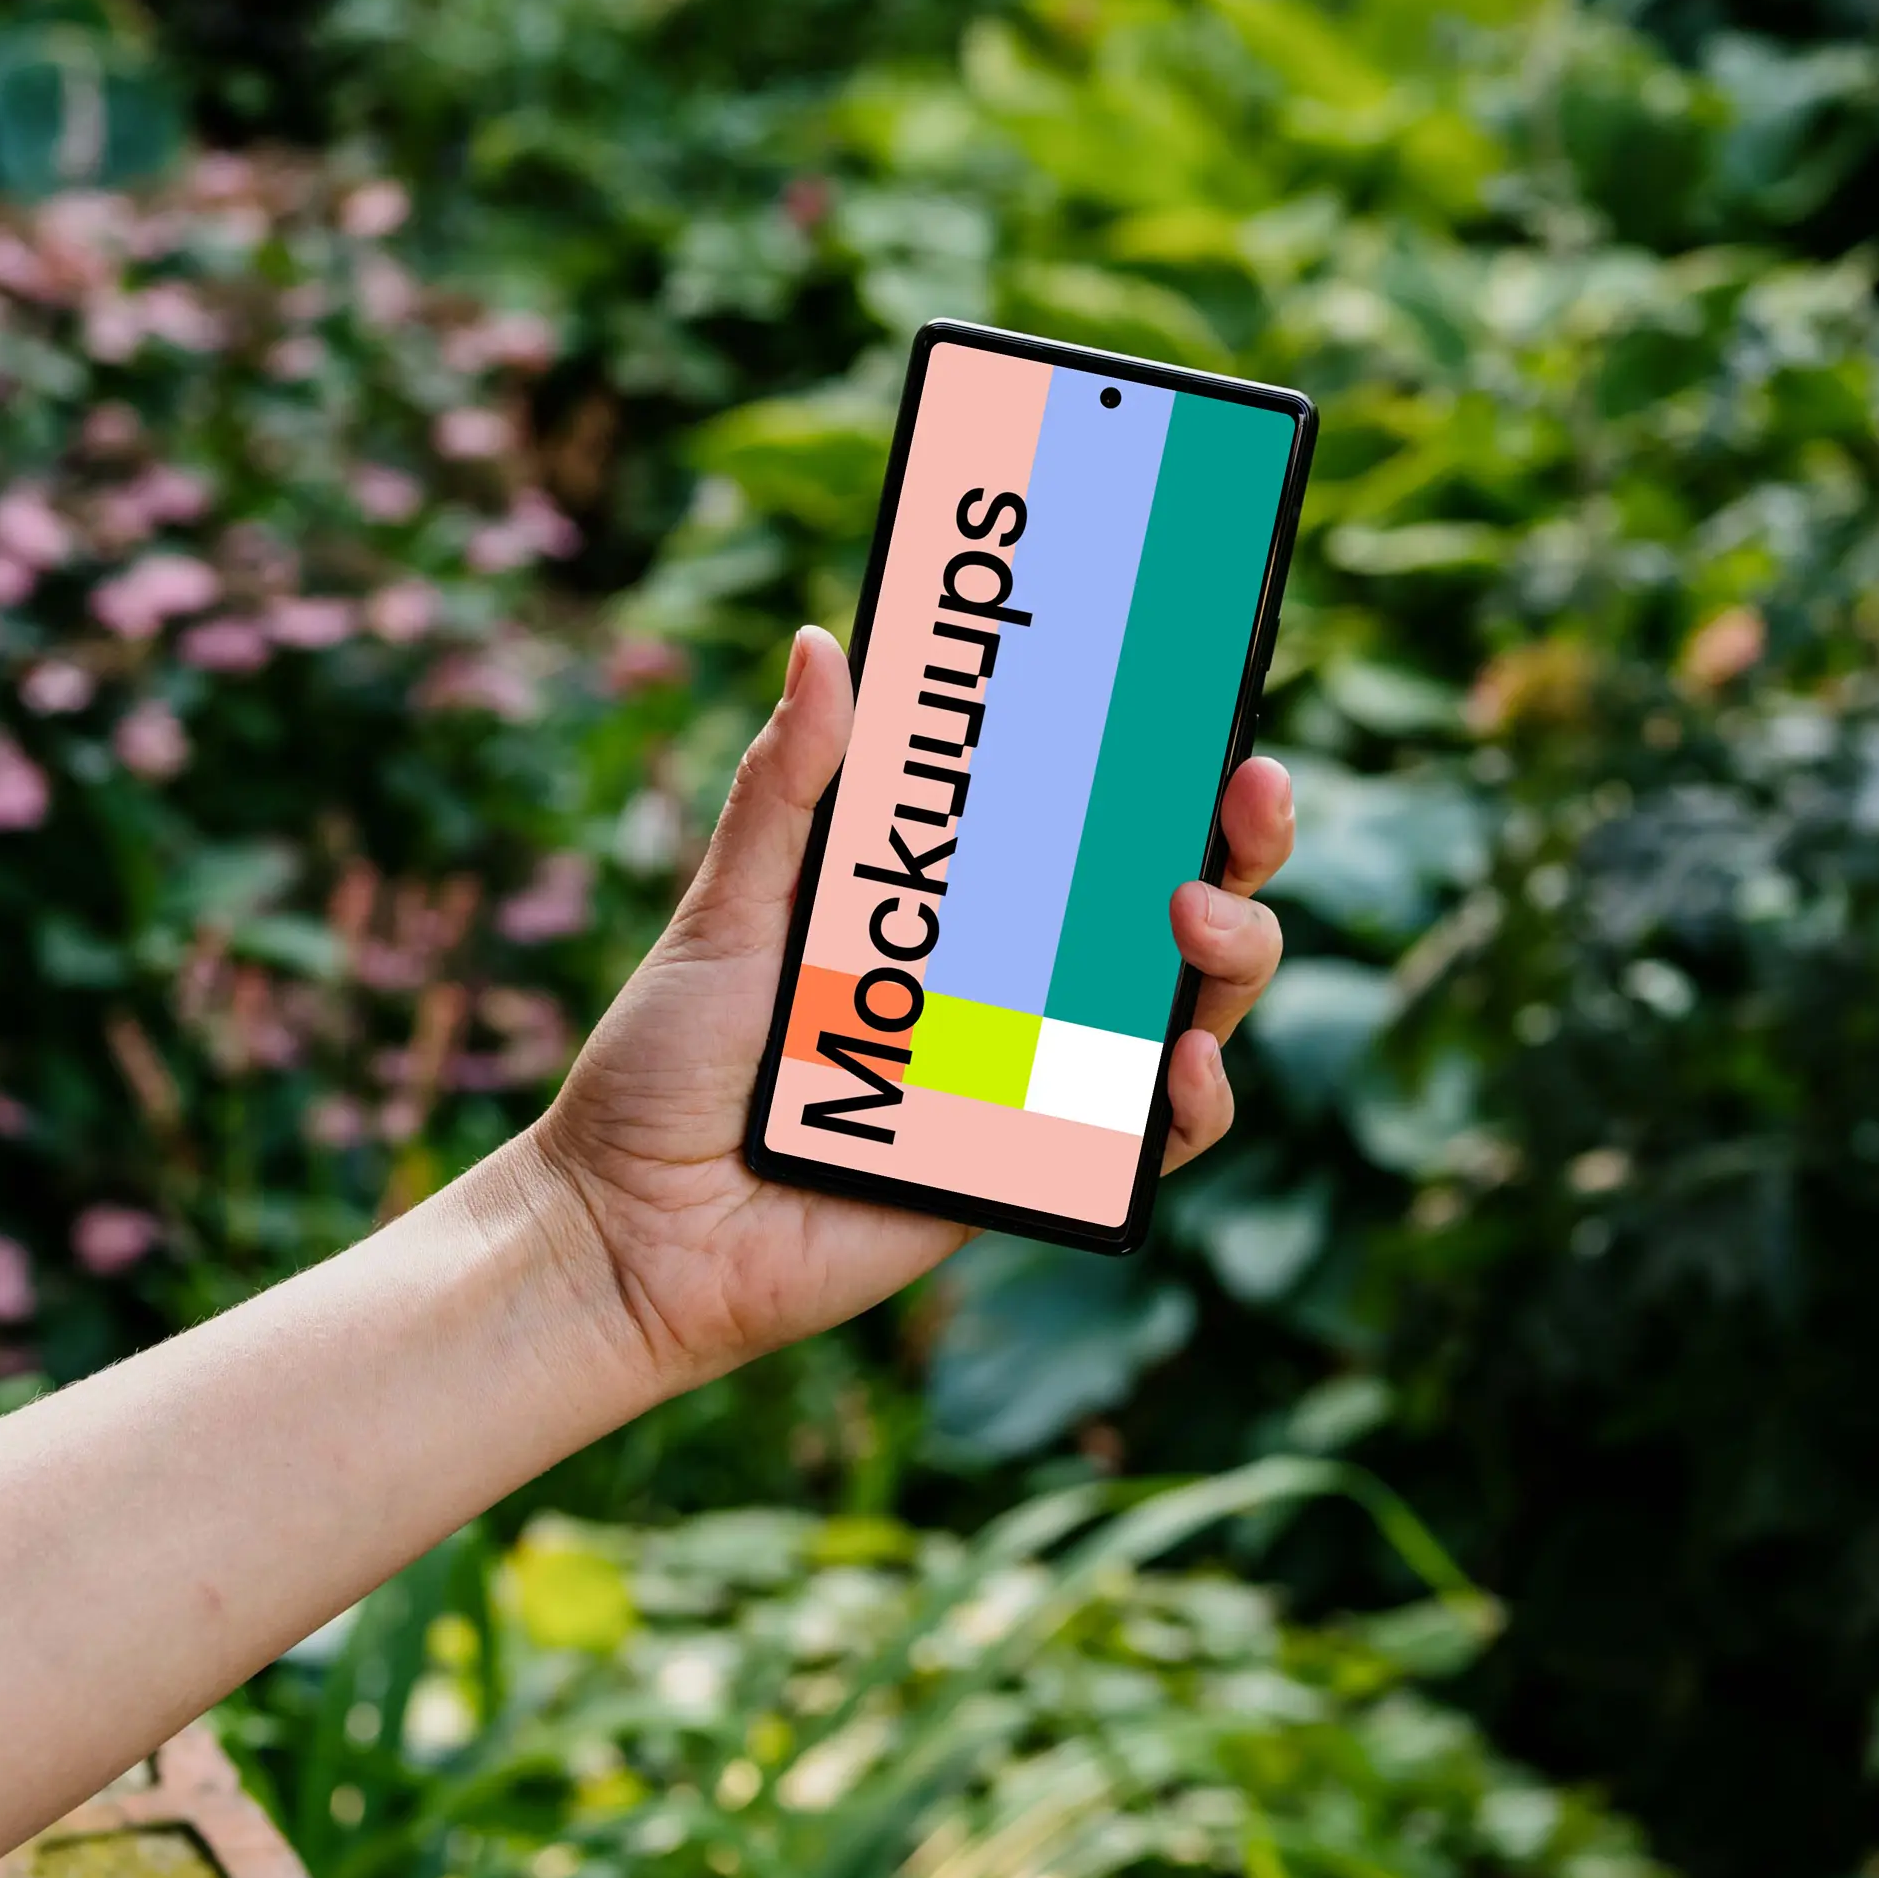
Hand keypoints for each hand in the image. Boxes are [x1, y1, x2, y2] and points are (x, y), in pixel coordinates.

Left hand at [510, 625, 1295, 1402]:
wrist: (630, 1233)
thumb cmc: (663, 1069)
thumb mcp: (728, 909)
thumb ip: (785, 789)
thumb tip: (823, 644)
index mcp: (954, 905)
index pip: (1087, 819)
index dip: (1165, 763)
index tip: (1206, 699)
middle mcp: (1014, 984)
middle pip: (1172, 902)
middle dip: (1239, 839)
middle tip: (1248, 792)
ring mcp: (1034, 1076)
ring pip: (1191, 1008)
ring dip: (1234, 952)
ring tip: (1194, 921)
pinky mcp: (1032, 1172)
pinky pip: (1151, 1140)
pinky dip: (1194, 1100)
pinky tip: (1181, 1062)